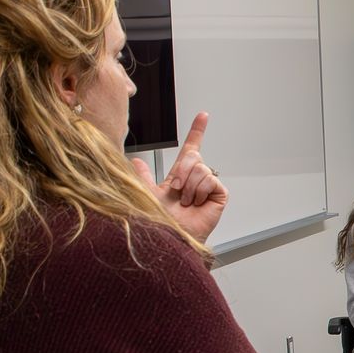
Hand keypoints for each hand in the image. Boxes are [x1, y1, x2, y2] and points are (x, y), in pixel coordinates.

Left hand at [132, 112, 225, 242]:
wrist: (171, 236)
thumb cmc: (159, 220)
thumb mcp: (146, 193)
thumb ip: (142, 176)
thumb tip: (135, 161)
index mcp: (180, 176)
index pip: (191, 149)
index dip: (197, 132)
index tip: (203, 117)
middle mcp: (195, 180)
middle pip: (194, 156)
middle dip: (182, 170)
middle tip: (177, 188)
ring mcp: (208, 187)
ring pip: (201, 168)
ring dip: (189, 186)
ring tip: (186, 201)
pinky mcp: (218, 194)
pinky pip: (211, 179)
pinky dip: (200, 190)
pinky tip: (196, 203)